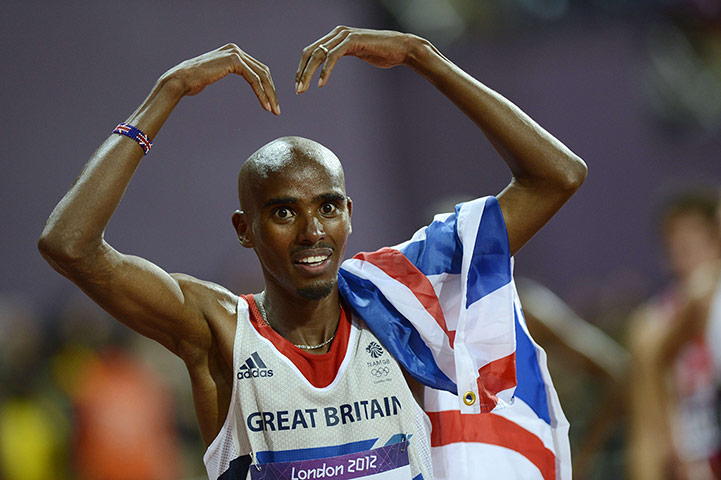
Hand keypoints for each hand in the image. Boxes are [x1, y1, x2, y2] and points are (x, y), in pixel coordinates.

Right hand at [160, 43, 279, 114]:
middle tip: (276, 109)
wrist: (182, 79)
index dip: (267, 87)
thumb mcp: (215, 73)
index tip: (272, 103)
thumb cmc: (194, 81)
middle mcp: (236, 50)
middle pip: (263, 72)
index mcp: (233, 52)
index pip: (258, 69)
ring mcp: (235, 53)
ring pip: (261, 76)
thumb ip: (227, 71)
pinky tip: (265, 105)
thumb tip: (233, 76)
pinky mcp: (234, 61)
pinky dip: (261, 93)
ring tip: (273, 110)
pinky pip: (254, 79)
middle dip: (271, 91)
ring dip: (269, 94)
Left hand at [295, 26, 414, 92]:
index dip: (302, 68)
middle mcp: (338, 33)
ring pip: (319, 54)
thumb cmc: (382, 53)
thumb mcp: (357, 53)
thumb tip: (330, 63)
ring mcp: (345, 35)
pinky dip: (325, 71)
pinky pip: (333, 56)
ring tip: (304, 89)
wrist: (401, 49)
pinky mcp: (353, 41)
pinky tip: (321, 83)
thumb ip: (342, 54)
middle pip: (311, 52)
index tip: (299, 84)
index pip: (312, 51)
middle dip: (302, 72)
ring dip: (309, 74)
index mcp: (336, 36)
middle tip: (298, 91)